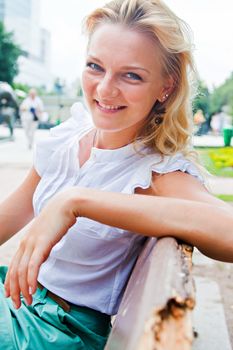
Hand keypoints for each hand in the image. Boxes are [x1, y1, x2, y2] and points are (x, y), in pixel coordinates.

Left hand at [4, 189, 77, 308]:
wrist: (65, 205)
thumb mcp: (47, 235)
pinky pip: (33, 265)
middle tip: (17, 304)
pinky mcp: (42, 243)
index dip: (10, 282)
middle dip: (14, 290)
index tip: (10, 295)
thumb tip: (42, 257)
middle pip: (14, 271)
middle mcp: (25, 243)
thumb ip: (42, 247)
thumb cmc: (58, 219)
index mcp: (26, 242)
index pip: (13, 266)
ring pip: (22, 271)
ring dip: (23, 289)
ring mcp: (32, 243)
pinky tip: (32, 290)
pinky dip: (31, 279)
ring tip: (28, 301)